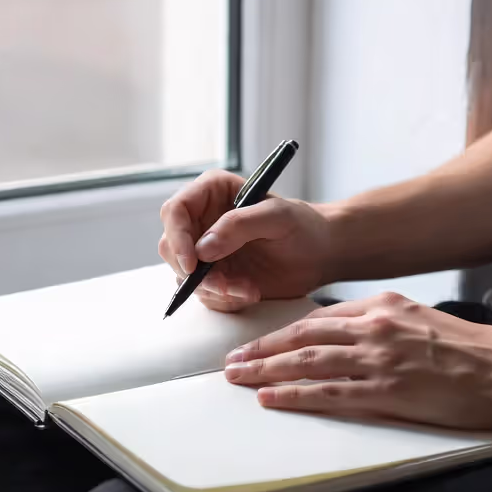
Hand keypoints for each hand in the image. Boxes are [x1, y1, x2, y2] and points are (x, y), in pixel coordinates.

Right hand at [158, 170, 331, 311]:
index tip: (192, 264)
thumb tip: (202, 248)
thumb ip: (239, 225)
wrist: (320, 255)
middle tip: (228, 285)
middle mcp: (201, 220)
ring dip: (215, 289)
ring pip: (185, 276)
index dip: (177, 238)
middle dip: (196, 273)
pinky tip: (251, 291)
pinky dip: (225, 299)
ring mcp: (205, 250)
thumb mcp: (278, 217)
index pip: (175, 212)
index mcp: (211, 192)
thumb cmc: (304, 226)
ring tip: (250, 288)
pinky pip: (203, 293)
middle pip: (171, 247)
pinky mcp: (214, 275)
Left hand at [222, 292, 491, 429]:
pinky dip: (295, 395)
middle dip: (262, 349)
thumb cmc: (470, 351)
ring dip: (266, 370)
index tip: (258, 342)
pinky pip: (329, 392)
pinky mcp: (387, 391)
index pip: (317, 318)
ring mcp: (378, 359)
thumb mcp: (419, 319)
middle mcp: (374, 327)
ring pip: (307, 362)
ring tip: (238, 378)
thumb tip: (347, 336)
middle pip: (302, 337)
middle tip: (232, 360)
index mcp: (381, 306)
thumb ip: (381, 324)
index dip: (282, 332)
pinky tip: (271, 398)